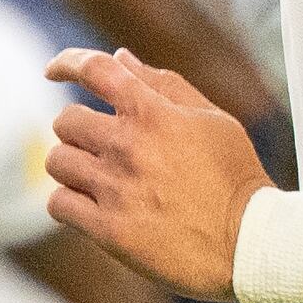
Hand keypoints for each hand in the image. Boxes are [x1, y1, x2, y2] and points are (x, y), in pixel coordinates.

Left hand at [42, 46, 274, 301]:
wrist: (250, 243)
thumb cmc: (235, 178)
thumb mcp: (212, 120)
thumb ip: (164, 85)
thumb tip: (120, 58)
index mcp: (154, 113)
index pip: (94, 69)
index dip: (66, 62)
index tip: (52, 72)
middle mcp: (129, 146)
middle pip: (66, 120)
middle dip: (79, 131)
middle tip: (100, 148)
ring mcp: (116, 189)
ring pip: (57, 161)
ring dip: (72, 166)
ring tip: (97, 179)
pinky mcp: (108, 230)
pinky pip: (59, 204)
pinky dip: (69, 202)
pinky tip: (91, 207)